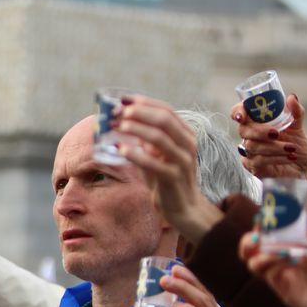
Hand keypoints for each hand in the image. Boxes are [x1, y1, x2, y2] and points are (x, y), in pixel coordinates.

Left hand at [116, 96, 222, 243]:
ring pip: (161, 138)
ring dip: (137, 129)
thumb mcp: (155, 154)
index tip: (123, 99)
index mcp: (184, 134)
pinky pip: (155, 163)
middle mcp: (187, 143)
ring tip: (118, 126)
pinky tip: (121, 150)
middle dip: (140, 113)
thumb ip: (143, 139)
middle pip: (165, 119)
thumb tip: (119, 121)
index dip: (144, 102)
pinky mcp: (174, 177)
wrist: (183, 207)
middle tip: (119, 112)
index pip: (166, 110)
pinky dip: (137, 154)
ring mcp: (182, 160)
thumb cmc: (165, 178)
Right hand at [232, 94, 306, 179]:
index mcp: (257, 122)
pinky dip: (276, 158)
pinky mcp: (252, 167)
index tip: (242, 116)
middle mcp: (249, 136)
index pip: (238, 113)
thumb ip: (295, 113)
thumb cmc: (297, 147)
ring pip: (251, 146)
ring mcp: (248, 152)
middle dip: (259, 131)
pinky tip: (289, 157)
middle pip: (243, 130)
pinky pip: (258, 160)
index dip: (237, 112)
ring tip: (292, 148)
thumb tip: (291, 97)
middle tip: (276, 133)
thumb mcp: (298, 128)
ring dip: (274, 147)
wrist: (301, 168)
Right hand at [240, 227, 306, 306]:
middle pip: (249, 250)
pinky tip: (294, 261)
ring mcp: (279, 275)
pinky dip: (277, 265)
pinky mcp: (282, 289)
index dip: (261, 226)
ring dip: (264, 254)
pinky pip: (270, 275)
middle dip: (247, 241)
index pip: (266, 234)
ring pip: (253, 264)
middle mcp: (279, 260)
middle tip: (257, 236)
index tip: (263, 219)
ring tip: (285, 251)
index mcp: (290, 247)